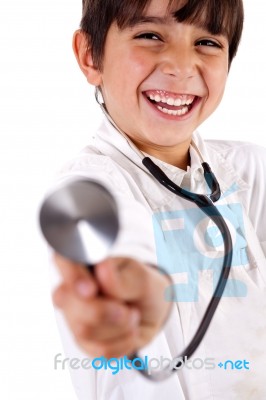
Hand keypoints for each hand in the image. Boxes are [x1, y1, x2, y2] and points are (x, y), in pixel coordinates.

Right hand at [53, 254, 171, 358]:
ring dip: (119, 327)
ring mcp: (74, 315)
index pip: (63, 260)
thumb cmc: (141, 286)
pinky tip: (129, 331)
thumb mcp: (141, 277)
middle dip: (104, 311)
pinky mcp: (83, 340)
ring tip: (132, 316)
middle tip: (128, 310)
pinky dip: (122, 343)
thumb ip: (122, 278)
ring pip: (84, 329)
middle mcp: (73, 288)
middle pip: (69, 302)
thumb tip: (103, 269)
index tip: (91, 290)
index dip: (72, 276)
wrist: (152, 310)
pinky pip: (98, 350)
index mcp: (85, 263)